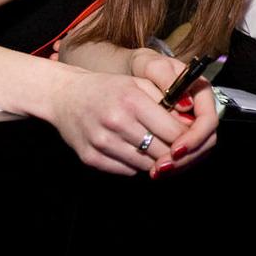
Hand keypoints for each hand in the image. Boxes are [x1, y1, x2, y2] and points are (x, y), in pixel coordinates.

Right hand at [48, 70, 187, 174]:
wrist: (65, 95)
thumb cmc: (108, 88)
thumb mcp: (139, 84)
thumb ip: (167, 100)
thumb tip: (190, 123)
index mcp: (132, 100)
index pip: (174, 132)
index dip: (187, 138)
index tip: (190, 137)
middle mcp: (116, 122)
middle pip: (162, 151)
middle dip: (174, 151)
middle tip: (177, 146)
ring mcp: (102, 142)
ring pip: (146, 164)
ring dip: (155, 160)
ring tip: (154, 146)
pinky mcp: (91, 158)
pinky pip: (126, 171)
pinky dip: (135, 164)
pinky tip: (134, 150)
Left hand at [151, 76, 218, 178]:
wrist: (134, 73)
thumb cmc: (144, 67)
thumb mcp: (153, 66)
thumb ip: (167, 80)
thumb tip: (186, 105)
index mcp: (201, 92)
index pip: (209, 120)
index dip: (195, 137)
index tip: (176, 149)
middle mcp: (201, 110)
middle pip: (206, 141)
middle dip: (187, 157)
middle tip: (163, 167)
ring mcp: (195, 124)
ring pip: (197, 153)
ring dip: (179, 165)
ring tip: (156, 171)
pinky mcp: (185, 136)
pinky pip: (185, 156)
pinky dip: (172, 165)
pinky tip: (154, 169)